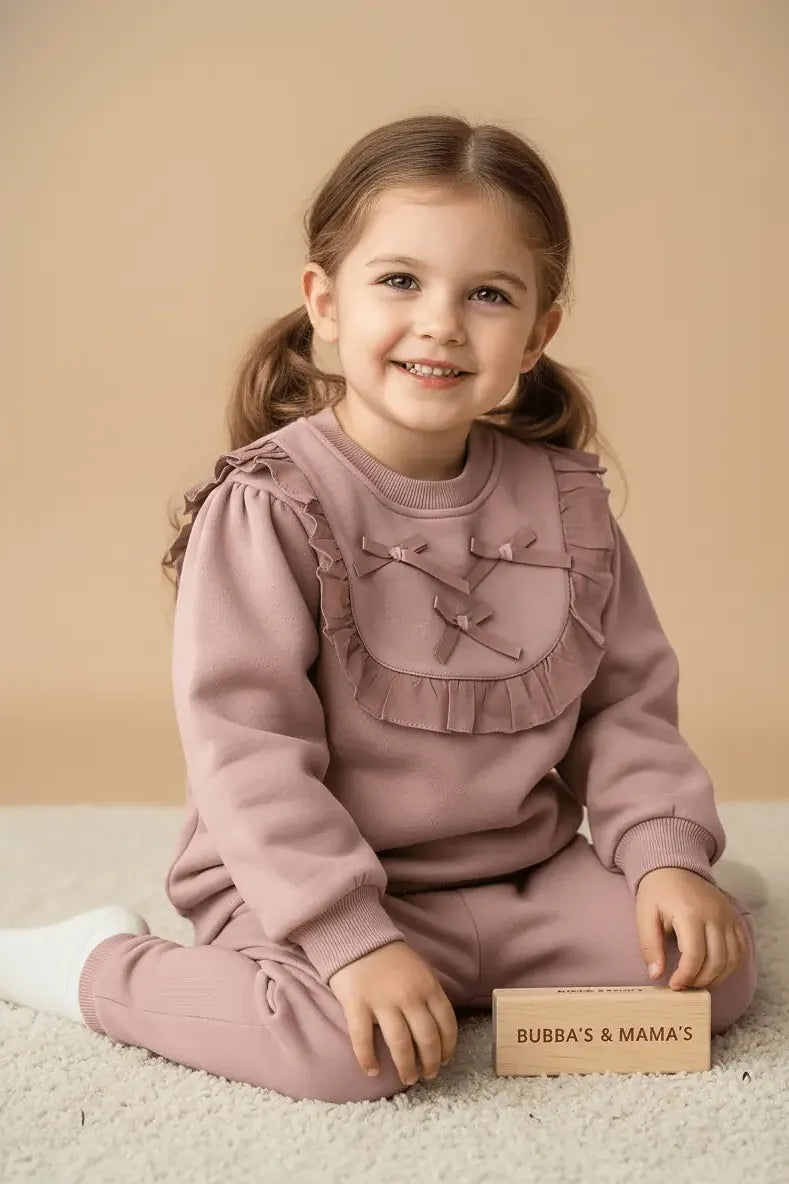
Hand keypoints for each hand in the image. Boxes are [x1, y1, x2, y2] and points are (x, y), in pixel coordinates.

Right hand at [328, 940, 457, 1085]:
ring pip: (400, 1044)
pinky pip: (363, 1040)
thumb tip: (438, 1028)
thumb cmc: (391, 957)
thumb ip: (429, 995)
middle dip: (431, 1063)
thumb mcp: (420, 970)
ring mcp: (382, 1001)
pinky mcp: (357, 1005)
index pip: (447, 1023)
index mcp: (428, 986)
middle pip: (427, 1038)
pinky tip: (372, 1071)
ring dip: (406, 1067)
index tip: (445, 1060)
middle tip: (428, 1075)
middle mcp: (409, 996)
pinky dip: (368, 1060)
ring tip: (408, 1079)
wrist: (356, 937)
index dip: (448, 1047)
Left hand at [635, 867, 749, 990]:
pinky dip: (730, 965)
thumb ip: (649, 946)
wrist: (674, 867)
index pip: (694, 955)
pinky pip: (740, 948)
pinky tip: (714, 970)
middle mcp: (714, 915)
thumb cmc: (657, 893)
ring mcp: (727, 916)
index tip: (674, 985)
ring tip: (698, 981)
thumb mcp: (645, 916)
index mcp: (689, 913)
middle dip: (700, 980)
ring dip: (717, 977)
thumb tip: (656, 975)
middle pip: (716, 961)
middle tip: (685, 986)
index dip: (685, 976)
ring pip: (732, 959)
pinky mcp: (734, 918)